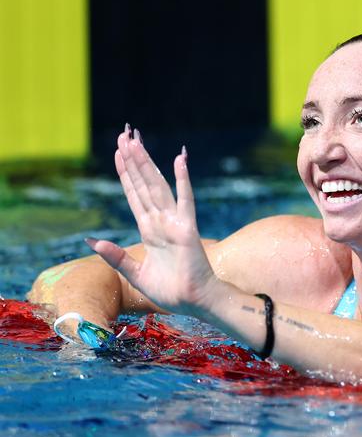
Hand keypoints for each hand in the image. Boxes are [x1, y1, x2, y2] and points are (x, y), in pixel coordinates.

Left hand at [87, 124, 217, 309]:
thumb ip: (115, 256)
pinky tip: (179, 160)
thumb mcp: (134, 273)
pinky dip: (182, 180)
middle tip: (125, 135)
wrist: (194, 302)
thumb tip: (92, 240)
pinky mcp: (187, 228)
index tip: (117, 153)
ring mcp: (174, 222)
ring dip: (146, 164)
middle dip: (133, 160)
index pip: (134, 195)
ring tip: (136, 141)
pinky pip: (185, 200)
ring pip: (157, 186)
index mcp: (149, 230)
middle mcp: (160, 221)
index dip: (125, 174)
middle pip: (143, 184)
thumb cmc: (170, 291)